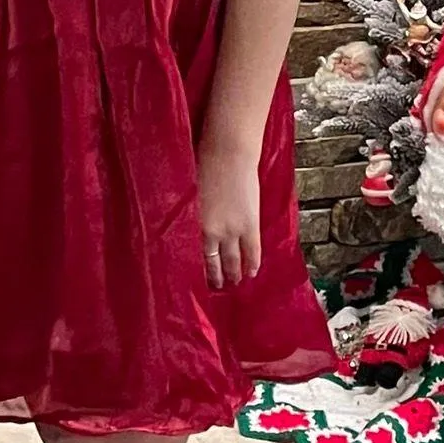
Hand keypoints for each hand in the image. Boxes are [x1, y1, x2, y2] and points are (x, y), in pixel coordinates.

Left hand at [197, 140, 260, 289]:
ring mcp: (233, 230)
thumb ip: (192, 212)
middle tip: (216, 289)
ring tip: (234, 284)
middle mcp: (211, 233)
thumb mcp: (190, 193)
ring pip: (233, 260)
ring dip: (234, 274)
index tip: (196, 280)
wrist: (228, 153)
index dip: (197, 269)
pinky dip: (253, 263)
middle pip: (213, 262)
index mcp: (193, 225)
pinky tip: (252, 273)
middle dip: (215, 277)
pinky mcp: (250, 224)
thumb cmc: (204, 164)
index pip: (193, 255)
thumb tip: (192, 223)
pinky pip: (252, 250)